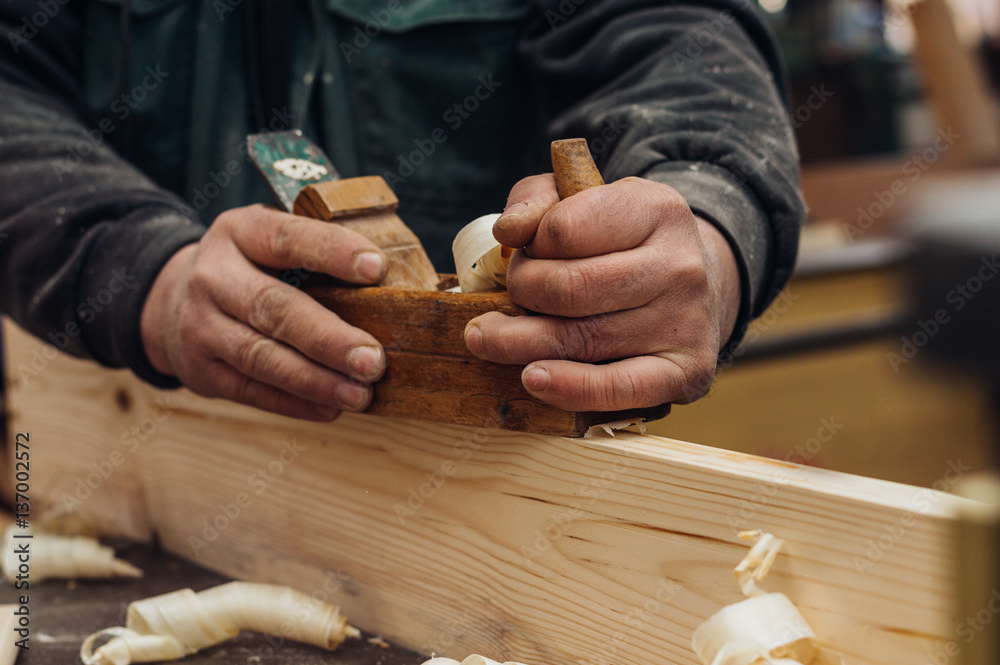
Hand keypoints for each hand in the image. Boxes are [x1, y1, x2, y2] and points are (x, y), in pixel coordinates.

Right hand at [140, 204, 387, 420]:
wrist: (172, 302)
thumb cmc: (252, 270)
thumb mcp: (270, 243)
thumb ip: (318, 255)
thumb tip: (394, 288)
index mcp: (239, 232)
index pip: (287, 237)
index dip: (332, 252)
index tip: (377, 268)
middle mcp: (213, 276)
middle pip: (273, 308)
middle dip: (328, 337)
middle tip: (374, 359)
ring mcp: (200, 325)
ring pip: (261, 357)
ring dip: (315, 380)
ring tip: (359, 394)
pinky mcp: (201, 369)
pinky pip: (252, 390)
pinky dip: (294, 403)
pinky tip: (330, 408)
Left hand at [463, 175, 740, 410]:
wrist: (698, 286)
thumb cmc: (623, 242)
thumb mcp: (585, 199)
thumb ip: (537, 202)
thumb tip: (508, 231)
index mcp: (657, 210)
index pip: (564, 229)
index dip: (530, 245)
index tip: (528, 251)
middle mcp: (680, 265)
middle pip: (568, 288)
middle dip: (522, 292)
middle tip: (513, 295)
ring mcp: (686, 322)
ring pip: (580, 339)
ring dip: (520, 342)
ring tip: (487, 338)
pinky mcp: (687, 371)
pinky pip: (618, 388)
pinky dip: (570, 388)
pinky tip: (534, 379)